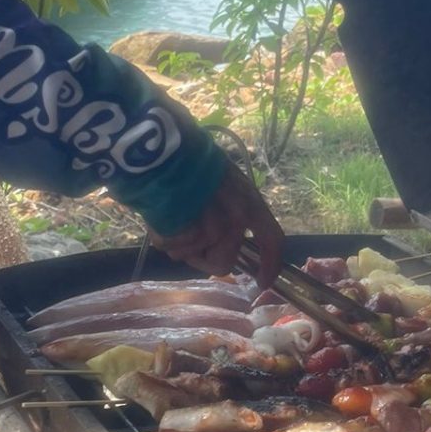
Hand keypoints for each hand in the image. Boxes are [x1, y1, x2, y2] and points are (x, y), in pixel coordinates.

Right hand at [150, 157, 284, 282]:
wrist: (164, 150)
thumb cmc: (192, 160)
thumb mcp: (225, 179)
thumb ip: (234, 208)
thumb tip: (230, 238)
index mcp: (250, 203)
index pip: (272, 240)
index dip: (270, 265)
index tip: (262, 281)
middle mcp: (235, 221)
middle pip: (224, 262)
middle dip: (205, 258)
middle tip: (190, 240)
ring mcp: (210, 230)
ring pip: (192, 257)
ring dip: (180, 245)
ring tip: (170, 217)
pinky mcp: (185, 235)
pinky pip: (172, 248)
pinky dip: (162, 236)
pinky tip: (158, 215)